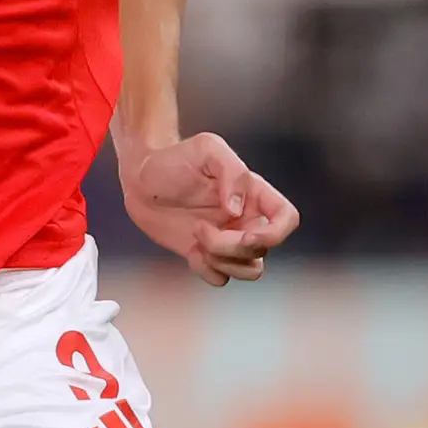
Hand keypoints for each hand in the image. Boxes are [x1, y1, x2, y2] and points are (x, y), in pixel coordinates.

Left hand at [119, 132, 298, 285]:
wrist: (141, 176)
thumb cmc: (175, 158)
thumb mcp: (207, 149)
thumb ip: (232, 173)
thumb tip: (237, 211)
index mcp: (253, 194)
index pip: (287, 219)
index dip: (275, 234)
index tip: (245, 234)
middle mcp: (246, 219)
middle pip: (261, 251)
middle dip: (230, 248)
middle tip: (199, 228)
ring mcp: (227, 239)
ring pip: (248, 270)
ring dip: (222, 262)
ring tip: (197, 239)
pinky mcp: (206, 254)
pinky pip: (220, 278)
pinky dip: (206, 270)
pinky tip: (190, 250)